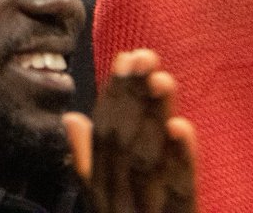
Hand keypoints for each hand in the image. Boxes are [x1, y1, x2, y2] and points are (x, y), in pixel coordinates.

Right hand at [64, 49, 197, 212]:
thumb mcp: (110, 200)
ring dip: (152, 117)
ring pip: (146, 162)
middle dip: (131, 97)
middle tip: (142, 55)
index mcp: (103, 192)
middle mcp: (117, 203)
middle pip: (122, 145)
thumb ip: (89, 163)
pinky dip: (180, 160)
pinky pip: (179, 194)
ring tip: (161, 79)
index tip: (124, 57)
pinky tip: (181, 126)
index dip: (114, 96)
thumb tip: (72, 117)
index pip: (103, 137)